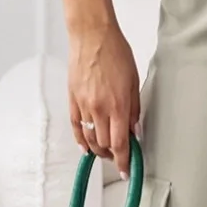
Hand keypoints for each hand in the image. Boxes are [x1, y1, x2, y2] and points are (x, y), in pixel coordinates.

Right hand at [67, 22, 141, 179]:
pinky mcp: (72, 100)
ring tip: (105, 152)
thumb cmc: (116, 52)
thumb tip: (135, 130)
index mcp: (118, 106)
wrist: (92, 35)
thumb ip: (134, 109)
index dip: (124, 161)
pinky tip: (85, 147)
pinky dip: (80, 140)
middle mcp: (99, 110)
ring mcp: (83, 106)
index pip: (120, 144)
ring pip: (89, 139)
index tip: (126, 170)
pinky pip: (76, 127)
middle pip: (104, 145)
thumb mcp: (134, 80)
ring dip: (98, 150)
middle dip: (113, 155)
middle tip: (120, 156)